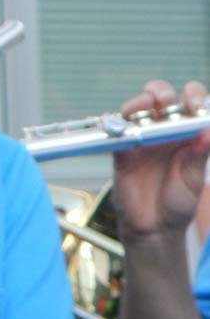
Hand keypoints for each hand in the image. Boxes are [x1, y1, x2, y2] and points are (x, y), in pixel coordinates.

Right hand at [112, 79, 209, 239]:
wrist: (154, 227)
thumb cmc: (178, 201)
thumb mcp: (194, 179)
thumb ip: (200, 155)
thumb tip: (209, 132)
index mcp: (186, 133)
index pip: (190, 104)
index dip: (194, 97)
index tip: (197, 105)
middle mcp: (162, 130)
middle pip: (159, 97)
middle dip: (162, 91)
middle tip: (168, 101)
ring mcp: (140, 137)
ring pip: (136, 107)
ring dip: (141, 101)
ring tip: (149, 104)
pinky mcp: (121, 149)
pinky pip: (118, 130)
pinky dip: (122, 123)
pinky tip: (131, 125)